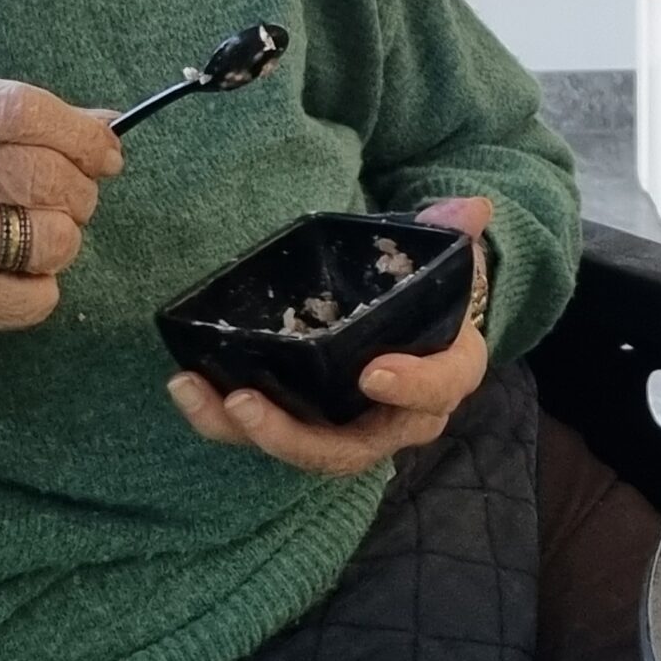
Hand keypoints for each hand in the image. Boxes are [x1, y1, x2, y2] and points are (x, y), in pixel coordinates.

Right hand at [0, 65, 125, 414]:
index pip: (23, 107)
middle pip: (46, 171)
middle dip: (78, 196)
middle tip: (65, 209)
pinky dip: (34, 296)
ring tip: (18, 250)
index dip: (82, 135)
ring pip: (50, 233)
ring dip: (56, 248)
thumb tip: (107, 124)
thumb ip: (12, 123)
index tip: (106, 155)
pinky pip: (34, 293)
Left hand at [168, 196, 493, 476]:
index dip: (411, 386)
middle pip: (352, 447)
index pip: (437, 390)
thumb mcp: (444, 261)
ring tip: (206, 395)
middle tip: (248, 403)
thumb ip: (451, 233)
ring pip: (303, 450)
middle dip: (295, 435)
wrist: (411, 321)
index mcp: (444, 378)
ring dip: (250, 432)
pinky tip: (188, 386)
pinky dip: (222, 420)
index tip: (373, 372)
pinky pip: (267, 435)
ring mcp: (348, 431)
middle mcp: (397, 420)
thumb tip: (472, 209)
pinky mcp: (307, 427)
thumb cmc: (427, 294)